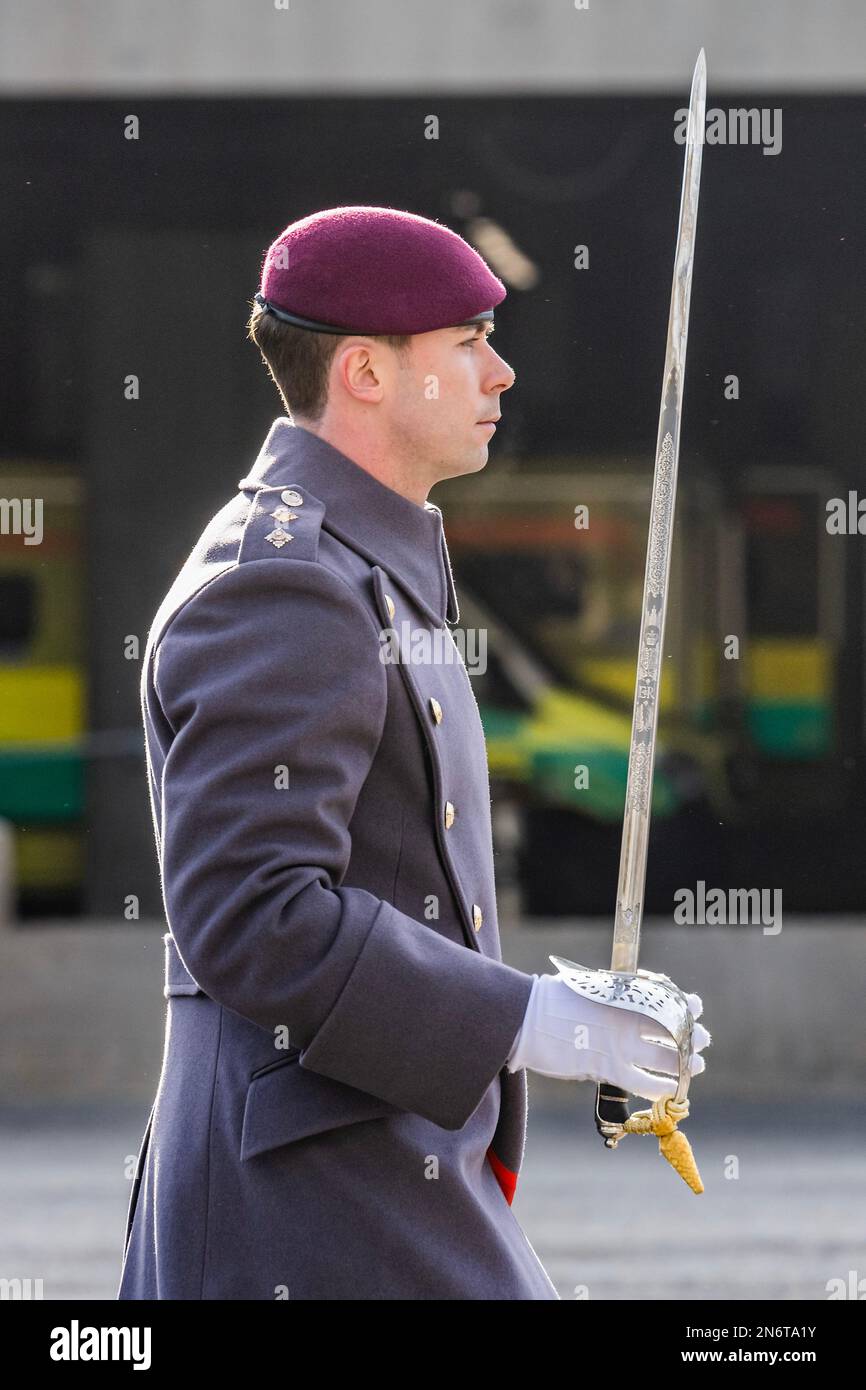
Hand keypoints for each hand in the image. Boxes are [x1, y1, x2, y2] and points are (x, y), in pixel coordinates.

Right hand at [507, 970, 710, 1101]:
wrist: (528, 1017)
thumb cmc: (552, 999)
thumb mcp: (588, 987)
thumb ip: (612, 995)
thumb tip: (630, 1000)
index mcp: (623, 994)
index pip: (666, 999)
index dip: (684, 1005)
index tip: (695, 1006)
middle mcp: (627, 1017)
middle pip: (672, 1027)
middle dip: (692, 1036)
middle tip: (701, 1040)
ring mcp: (620, 1042)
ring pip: (667, 1056)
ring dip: (685, 1063)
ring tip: (695, 1066)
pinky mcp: (609, 1066)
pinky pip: (645, 1082)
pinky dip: (663, 1087)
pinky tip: (672, 1090)